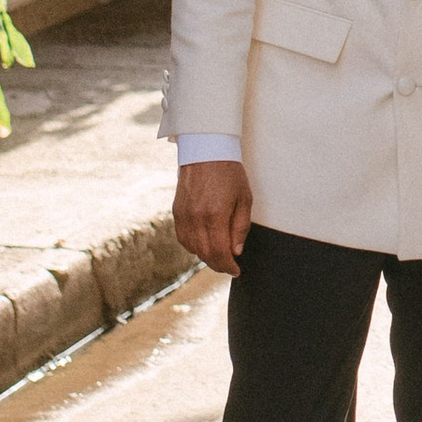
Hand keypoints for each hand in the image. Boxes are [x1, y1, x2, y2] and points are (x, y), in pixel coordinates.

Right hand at [174, 158, 253, 276]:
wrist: (206, 150)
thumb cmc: (229, 173)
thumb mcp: (244, 199)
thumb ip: (240, 227)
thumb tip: (236, 251)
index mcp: (215, 215)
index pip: (219, 253)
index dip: (228, 266)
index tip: (236, 271)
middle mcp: (196, 218)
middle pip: (205, 254)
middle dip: (219, 264)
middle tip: (230, 266)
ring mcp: (183, 215)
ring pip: (192, 248)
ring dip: (206, 256)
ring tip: (219, 255)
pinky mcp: (176, 212)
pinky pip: (183, 238)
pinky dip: (193, 246)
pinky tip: (204, 244)